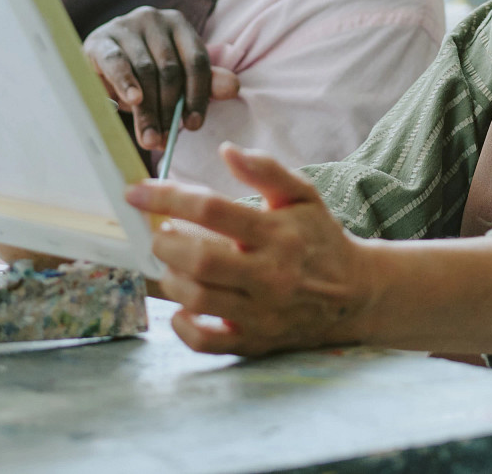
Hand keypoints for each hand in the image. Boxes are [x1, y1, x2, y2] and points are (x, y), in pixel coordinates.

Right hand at [83, 7, 240, 150]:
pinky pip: (117, 62)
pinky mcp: (101, 40)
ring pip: (145, 71)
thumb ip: (205, 81)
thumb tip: (234, 87)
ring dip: (148, 108)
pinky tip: (134, 101)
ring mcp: (126, 26)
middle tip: (166, 139)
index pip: (197, 60)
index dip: (198, 94)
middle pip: (170, 69)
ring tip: (149, 137)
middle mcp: (154, 19)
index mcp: (179, 25)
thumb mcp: (177, 76)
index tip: (193, 125)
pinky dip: (127, 83)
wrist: (101, 62)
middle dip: (169, 109)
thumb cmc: (145, 71)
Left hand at [127, 144, 376, 355]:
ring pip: (197, 298)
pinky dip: (183, 326)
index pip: (213, 210)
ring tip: (172, 263)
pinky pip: (206, 342)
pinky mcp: (255, 341)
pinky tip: (181, 306)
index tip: (136, 192)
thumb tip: (227, 150)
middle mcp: (270, 274)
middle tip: (160, 234)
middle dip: (165, 243)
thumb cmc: (320, 238)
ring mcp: (262, 312)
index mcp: (278, 233)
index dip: (168, 197)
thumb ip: (266, 170)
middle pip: (200, 260)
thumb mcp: (303, 196)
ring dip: (170, 278)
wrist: (355, 293)